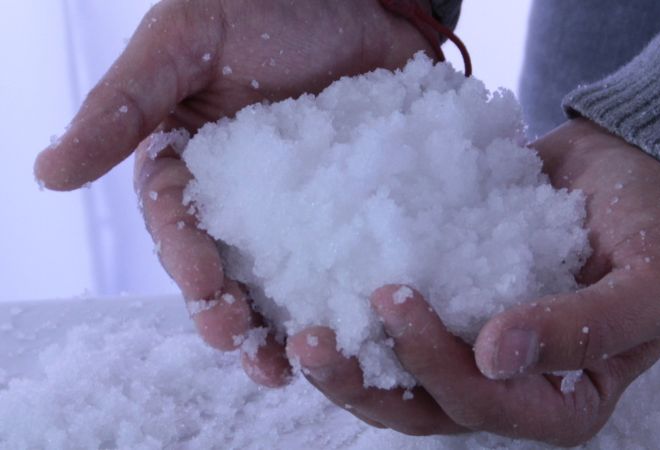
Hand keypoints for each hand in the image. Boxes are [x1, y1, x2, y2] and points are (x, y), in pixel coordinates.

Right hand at [34, 0, 433, 385]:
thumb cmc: (257, 3)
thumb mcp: (183, 42)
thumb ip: (124, 105)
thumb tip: (49, 172)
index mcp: (190, 163)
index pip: (179, 228)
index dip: (190, 266)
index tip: (211, 296)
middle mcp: (243, 194)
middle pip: (231, 268)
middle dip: (235, 314)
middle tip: (252, 351)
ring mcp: (302, 202)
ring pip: (286, 274)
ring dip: (289, 322)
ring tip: (305, 361)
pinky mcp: (353, 198)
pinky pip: (350, 250)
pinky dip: (352, 287)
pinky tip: (366, 319)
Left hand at [287, 118, 659, 444]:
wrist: (627, 169)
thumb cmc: (654, 226)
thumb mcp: (653, 281)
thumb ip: (589, 327)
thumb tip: (496, 357)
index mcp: (564, 398)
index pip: (492, 407)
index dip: (439, 369)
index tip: (398, 299)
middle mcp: (511, 387)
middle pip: (430, 409)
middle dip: (367, 384)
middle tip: (313, 339)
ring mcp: (473, 349)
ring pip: (400, 383)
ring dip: (348, 368)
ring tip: (300, 333)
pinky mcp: (448, 309)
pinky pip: (396, 330)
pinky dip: (356, 324)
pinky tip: (312, 298)